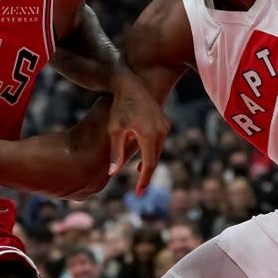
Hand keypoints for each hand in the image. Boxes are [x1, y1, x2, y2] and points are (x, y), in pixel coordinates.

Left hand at [107, 72, 169, 193]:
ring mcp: (165, 125)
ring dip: (149, 162)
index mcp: (150, 135)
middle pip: (155, 158)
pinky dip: (151, 151)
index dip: (144, 180)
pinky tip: (144, 159)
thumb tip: (113, 174)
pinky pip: (158, 141)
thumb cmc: (118, 107)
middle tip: (138, 190)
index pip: (150, 164)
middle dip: (147, 174)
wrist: (129, 84)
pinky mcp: (164, 121)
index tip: (138, 193)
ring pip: (158, 150)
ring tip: (139, 176)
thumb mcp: (114, 130)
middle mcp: (161, 131)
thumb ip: (116, 153)